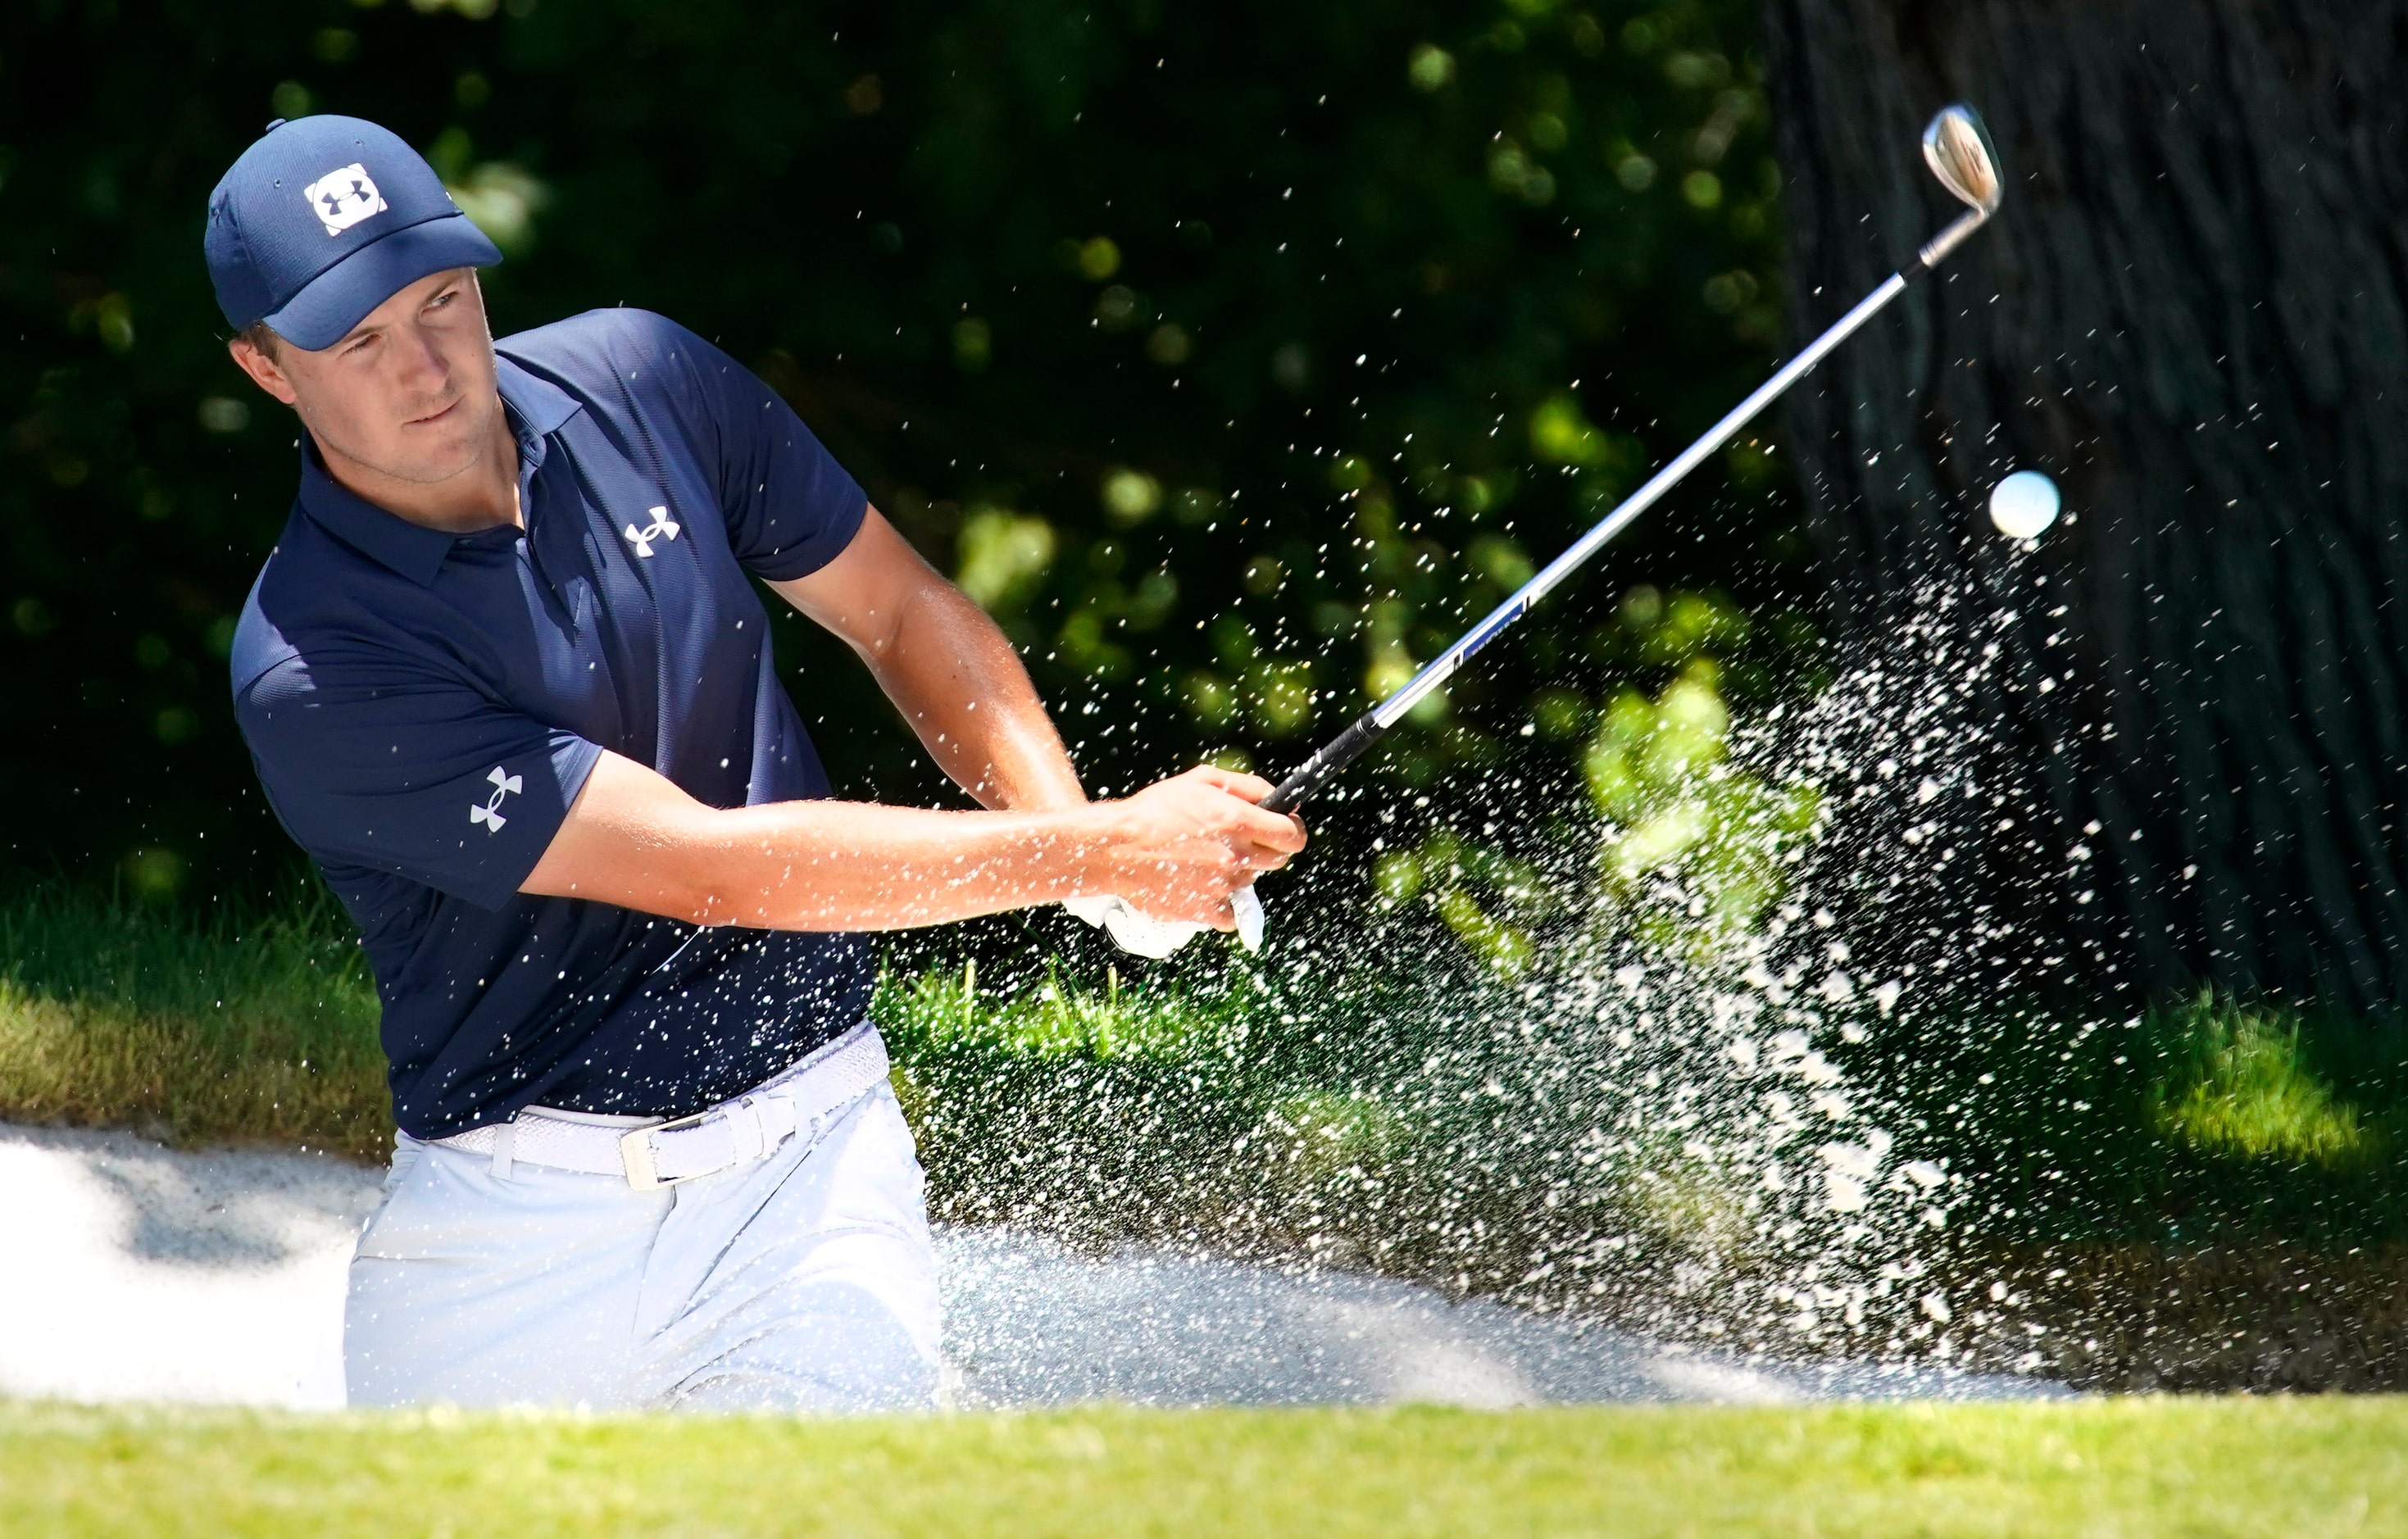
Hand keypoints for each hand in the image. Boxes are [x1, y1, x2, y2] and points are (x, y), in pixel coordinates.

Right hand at [1075, 765, 1305, 928]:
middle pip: (1277, 860)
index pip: (1293, 836)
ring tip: (1204, 858)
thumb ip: (1248, 788)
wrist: (1115, 849)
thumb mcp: (1202, 781)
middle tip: (1236, 841)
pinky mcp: (1207, 911)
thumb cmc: (1156, 809)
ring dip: (1237, 872)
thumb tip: (1279, 801)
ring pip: (1251, 883)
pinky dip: (1223, 902)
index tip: (1284, 829)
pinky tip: (1201, 884)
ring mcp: (1223, 886)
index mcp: (1239, 821)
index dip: (1292, 831)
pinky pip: (1233, 913)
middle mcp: (1237, 856)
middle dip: (1264, 849)